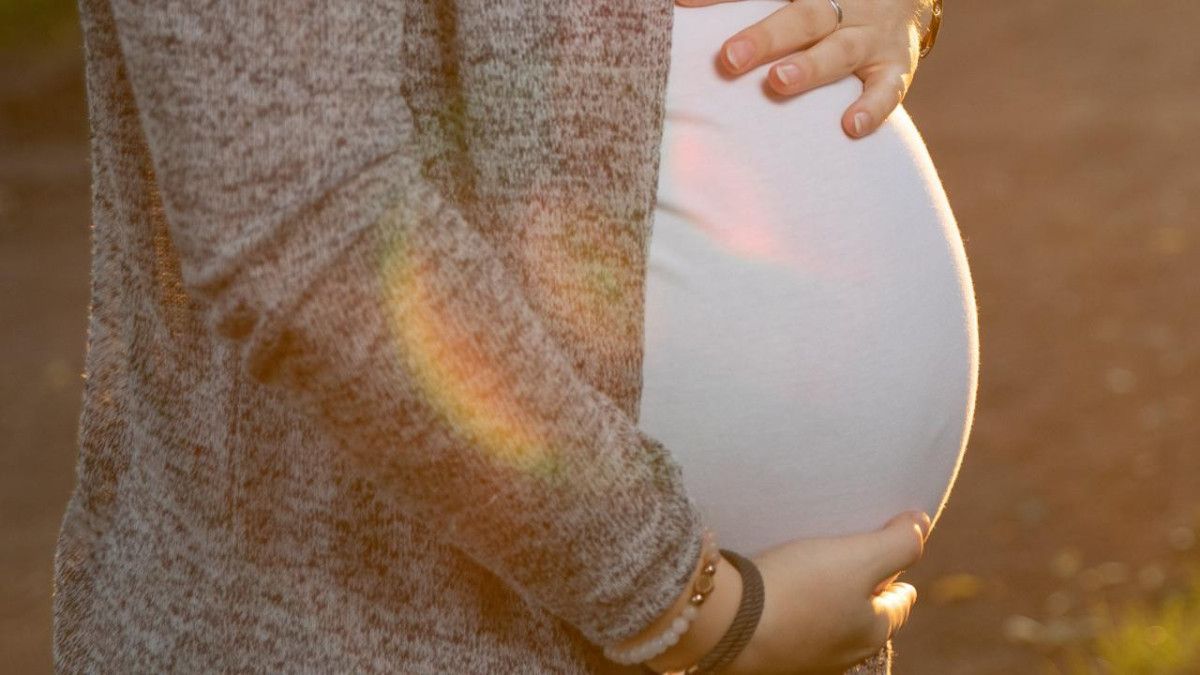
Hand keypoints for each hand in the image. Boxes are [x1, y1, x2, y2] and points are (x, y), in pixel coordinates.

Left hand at [677, 0, 933, 138]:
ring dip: (811, 68)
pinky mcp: (896, 66)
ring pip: (841, 50)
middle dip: (765, 37)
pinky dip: (873, 107)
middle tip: (729, 58)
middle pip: (803, 17)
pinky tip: (850, 128)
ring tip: (779, 82)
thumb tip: (676, 6)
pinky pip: (889, 88)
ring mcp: (870, 36)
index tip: (682, 6)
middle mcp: (841, 5)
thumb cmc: (823, 2)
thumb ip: (739, 2)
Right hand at [723, 511, 929, 673]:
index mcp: (871, 633)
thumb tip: (922, 524)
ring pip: (827, 624)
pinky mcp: (768, 654)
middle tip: (856, 564)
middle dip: (864, 592)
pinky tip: (780, 592)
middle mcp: (841, 655)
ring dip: (827, 601)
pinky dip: (795, 610)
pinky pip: (792, 626)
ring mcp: (803, 659)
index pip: (898, 606)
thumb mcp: (858, 558)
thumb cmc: (797, 590)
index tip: (895, 565)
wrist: (726, 623)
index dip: (899, 580)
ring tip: (815, 572)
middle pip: (863, 617)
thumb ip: (899, 543)